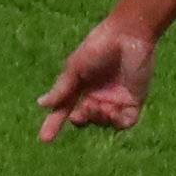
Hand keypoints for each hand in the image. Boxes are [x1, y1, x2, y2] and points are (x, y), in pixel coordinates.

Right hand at [37, 14, 156, 140]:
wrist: (127, 36)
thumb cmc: (98, 47)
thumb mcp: (75, 68)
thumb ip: (61, 89)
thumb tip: (42, 105)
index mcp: (79, 88)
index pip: (64, 110)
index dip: (53, 125)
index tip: (44, 139)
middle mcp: (96, 96)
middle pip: (84, 120)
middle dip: (80, 119)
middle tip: (80, 112)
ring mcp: (115, 100)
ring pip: (103, 123)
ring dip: (98, 119)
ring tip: (101, 106)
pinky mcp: (134, 102)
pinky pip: (124, 123)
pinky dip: (116, 121)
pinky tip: (112, 109)